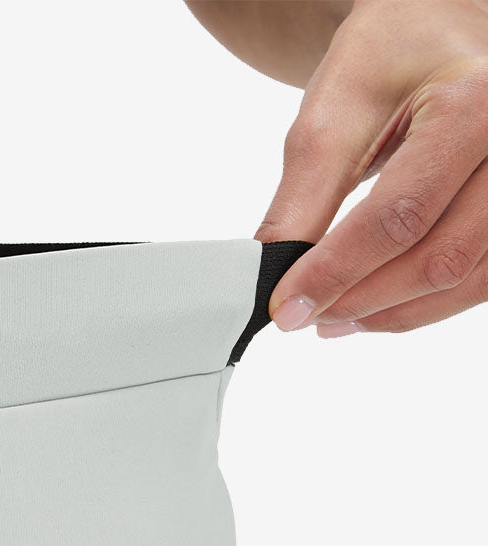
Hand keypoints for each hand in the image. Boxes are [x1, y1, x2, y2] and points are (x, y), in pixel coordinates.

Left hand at [254, 0, 487, 337]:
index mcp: (472, 105)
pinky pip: (477, 278)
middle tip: (304, 316)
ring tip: (332, 318)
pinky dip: (420, 303)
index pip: (399, 216)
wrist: (438, 25)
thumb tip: (275, 275)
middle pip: (438, 258)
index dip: (336, 272)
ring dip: (391, 313)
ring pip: (463, 280)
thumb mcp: (335, 109)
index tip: (288, 307)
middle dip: (361, 300)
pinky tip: (373, 307)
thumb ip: (303, 198)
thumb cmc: (393, 50)